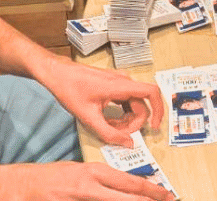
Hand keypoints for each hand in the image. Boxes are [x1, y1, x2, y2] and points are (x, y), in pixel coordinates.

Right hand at [11, 161, 174, 200]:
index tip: (166, 194)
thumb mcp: (79, 171)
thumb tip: (124, 188)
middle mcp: (87, 188)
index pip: (129, 182)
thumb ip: (100, 180)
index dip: (151, 189)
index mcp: (92, 172)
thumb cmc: (51, 177)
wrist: (22, 186)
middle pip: (126, 198)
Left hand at [40, 57, 163, 146]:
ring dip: (126, 119)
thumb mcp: (89, 117)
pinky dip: (121, 113)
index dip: (158, 110)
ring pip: (133, 104)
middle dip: (134, 123)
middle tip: (119, 135)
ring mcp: (119, 82)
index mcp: (120, 86)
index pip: (151, 93)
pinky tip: (108, 120)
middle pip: (141, 105)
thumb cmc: (70, 89)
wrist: (57, 73)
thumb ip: (109, 133)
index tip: (154, 126)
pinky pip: (125, 101)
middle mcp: (123, 81)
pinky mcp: (113, 85)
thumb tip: (128, 143)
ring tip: (110, 127)